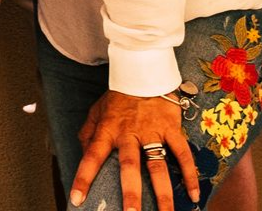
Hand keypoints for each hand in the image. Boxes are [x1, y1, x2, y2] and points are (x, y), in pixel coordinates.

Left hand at [70, 90, 198, 210]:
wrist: (142, 73)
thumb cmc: (119, 96)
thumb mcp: (97, 110)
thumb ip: (88, 132)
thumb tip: (82, 152)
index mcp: (107, 130)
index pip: (91, 156)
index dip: (83, 178)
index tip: (77, 199)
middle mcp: (128, 133)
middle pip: (129, 165)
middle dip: (130, 192)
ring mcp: (151, 132)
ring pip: (157, 165)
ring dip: (163, 192)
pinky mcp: (170, 129)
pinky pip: (182, 154)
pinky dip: (189, 175)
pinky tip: (193, 196)